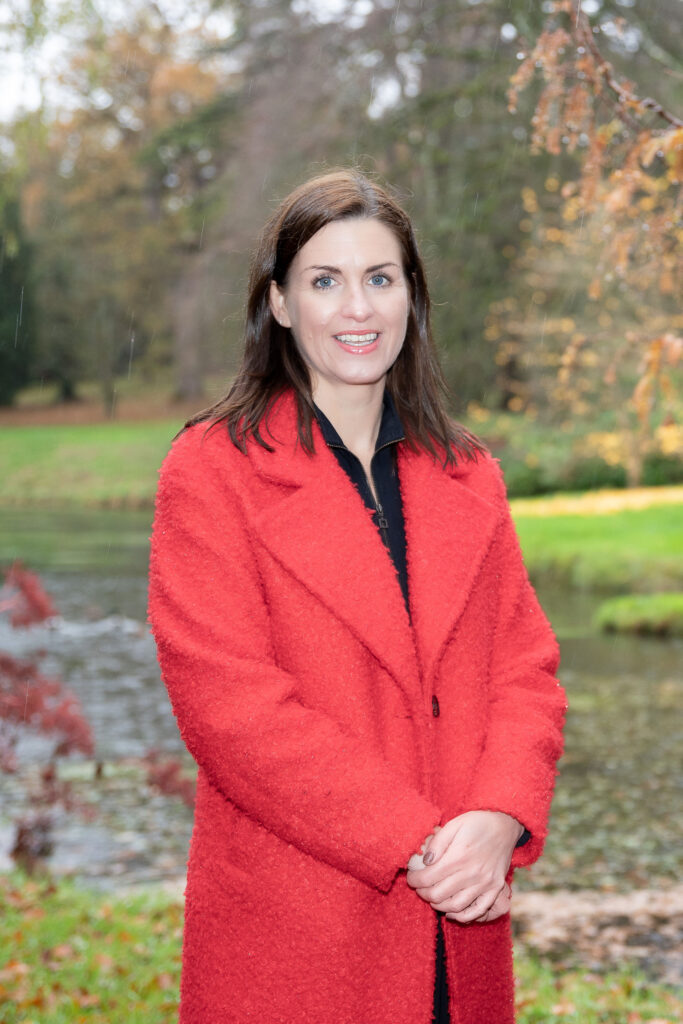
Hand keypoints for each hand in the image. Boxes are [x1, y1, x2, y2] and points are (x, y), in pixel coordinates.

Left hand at [405, 811, 522, 922]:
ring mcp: (485, 883)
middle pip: (439, 894)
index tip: (410, 878)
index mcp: (459, 856)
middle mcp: (472, 873)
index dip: (415, 880)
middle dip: (423, 893)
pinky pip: (478, 910)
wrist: (505, 825)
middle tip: (419, 888)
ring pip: (456, 905)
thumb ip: (438, 842)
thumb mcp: (454, 824)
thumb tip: (425, 861)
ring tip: (432, 898)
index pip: (428, 877)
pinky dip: (463, 916)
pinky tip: (451, 912)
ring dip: (439, 905)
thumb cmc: (477, 823)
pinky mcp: (495, 889)